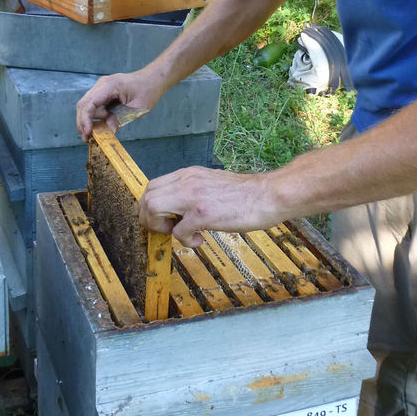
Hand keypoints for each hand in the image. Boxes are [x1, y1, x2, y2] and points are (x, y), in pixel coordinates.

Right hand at [75, 70, 162, 140]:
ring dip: (88, 120)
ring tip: (93, 134)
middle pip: (84, 104)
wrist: (153, 79)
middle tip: (86, 138)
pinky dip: (94, 116)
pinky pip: (94, 105)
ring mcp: (102, 87)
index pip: (90, 103)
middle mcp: (102, 84)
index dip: (86, 119)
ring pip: (87, 105)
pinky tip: (98, 126)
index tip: (88, 133)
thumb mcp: (137, 108)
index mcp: (110, 86)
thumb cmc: (148, 91)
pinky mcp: (104, 92)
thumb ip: (121, 118)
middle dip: (82, 122)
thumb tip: (109, 130)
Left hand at [139, 165, 278, 247]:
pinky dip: (185, 241)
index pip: (153, 186)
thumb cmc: (245, 194)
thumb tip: (179, 209)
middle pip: (147, 196)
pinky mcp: (204, 213)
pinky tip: (200, 240)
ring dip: (160, 226)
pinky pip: (178, 231)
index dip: (150, 207)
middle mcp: (187, 181)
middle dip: (149, 218)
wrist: (268, 195)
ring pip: (153, 207)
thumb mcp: (212, 183)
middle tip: (165, 230)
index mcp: (189, 174)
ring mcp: (194, 196)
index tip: (163, 220)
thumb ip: (193, 191)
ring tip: (179, 233)